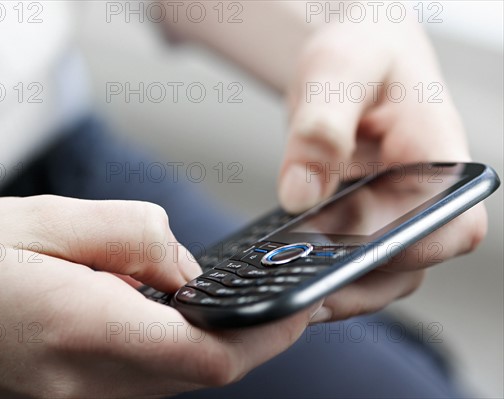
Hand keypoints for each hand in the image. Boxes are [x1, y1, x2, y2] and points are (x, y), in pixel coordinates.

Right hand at [0, 196, 322, 397]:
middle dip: (251, 342)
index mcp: (82, 328)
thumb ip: (130, 236)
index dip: (267, 336)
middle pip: (200, 377)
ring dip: (211, 348)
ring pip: (173, 384)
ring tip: (227, 303)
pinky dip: (170, 355)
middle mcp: (82, 382)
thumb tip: (183, 266)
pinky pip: (140, 384)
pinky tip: (166, 317)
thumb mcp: (47, 219)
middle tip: (281, 304)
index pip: (206, 356)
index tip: (303, 310)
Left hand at [278, 20, 486, 321]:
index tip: (341, 256)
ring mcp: (400, 210)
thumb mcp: (337, 69)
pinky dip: (327, 272)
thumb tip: (300, 194)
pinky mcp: (371, 219)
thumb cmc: (361, 52)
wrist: (355, 59)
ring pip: (384, 273)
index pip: (447, 222)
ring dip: (340, 287)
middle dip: (356, 279)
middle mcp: (428, 191)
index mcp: (439, 152)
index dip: (402, 250)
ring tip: (287, 290)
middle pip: (412, 262)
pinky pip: (357, 259)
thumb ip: (322, 126)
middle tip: (297, 288)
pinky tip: (290, 272)